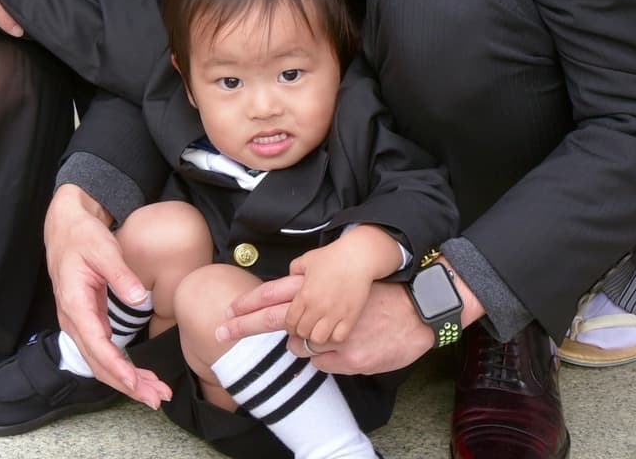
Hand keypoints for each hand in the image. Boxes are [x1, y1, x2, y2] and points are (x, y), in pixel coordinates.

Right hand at [43, 186, 172, 407]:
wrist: (64, 228)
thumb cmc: (82, 236)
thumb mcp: (103, 249)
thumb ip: (120, 274)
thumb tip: (138, 299)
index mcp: (74, 305)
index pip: (96, 347)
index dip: (117, 369)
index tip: (137, 385)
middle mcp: (74, 321)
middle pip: (99, 364)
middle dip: (127, 385)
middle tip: (156, 398)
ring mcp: (79, 323)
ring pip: (101, 361)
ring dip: (126, 380)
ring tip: (154, 392)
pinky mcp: (88, 320)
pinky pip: (103, 350)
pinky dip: (121, 365)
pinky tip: (138, 374)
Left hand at [217, 275, 433, 375]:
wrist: (414, 308)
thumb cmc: (377, 292)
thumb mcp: (341, 276)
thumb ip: (312, 275)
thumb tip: (290, 276)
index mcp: (319, 289)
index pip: (276, 294)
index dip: (250, 304)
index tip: (228, 311)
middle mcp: (322, 309)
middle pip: (276, 320)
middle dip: (245, 325)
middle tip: (221, 330)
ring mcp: (334, 334)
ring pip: (299, 344)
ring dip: (302, 340)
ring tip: (324, 332)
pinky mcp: (347, 354)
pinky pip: (321, 361)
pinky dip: (325, 354)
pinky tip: (344, 343)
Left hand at [284, 226, 402, 347]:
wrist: (358, 257)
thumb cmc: (335, 257)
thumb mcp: (308, 260)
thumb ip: (295, 269)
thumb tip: (290, 277)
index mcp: (305, 295)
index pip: (290, 321)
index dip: (290, 325)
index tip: (294, 323)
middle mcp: (318, 307)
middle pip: (302, 332)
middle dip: (302, 331)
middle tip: (306, 326)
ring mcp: (335, 314)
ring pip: (319, 339)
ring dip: (317, 335)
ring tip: (320, 329)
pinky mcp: (350, 317)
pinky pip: (338, 337)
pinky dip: (334, 336)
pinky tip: (334, 328)